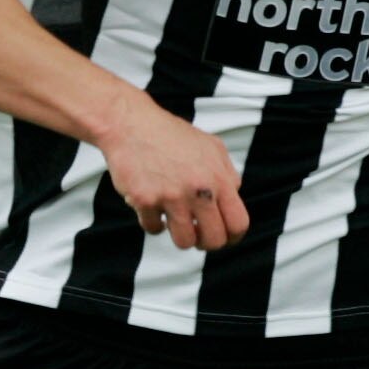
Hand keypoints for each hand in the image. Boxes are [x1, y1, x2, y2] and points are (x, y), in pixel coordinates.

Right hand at [102, 98, 246, 250]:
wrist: (131, 124)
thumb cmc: (170, 135)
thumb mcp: (211, 146)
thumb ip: (226, 172)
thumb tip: (234, 195)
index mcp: (218, 178)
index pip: (238, 222)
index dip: (233, 237)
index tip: (224, 237)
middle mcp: (198, 190)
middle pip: (214, 239)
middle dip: (206, 243)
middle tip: (198, 235)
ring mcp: (171, 197)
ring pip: (184, 242)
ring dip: (181, 237)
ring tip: (174, 222)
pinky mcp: (145, 201)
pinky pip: (153, 228)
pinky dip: (153, 222)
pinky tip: (153, 207)